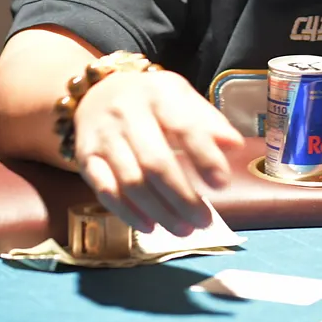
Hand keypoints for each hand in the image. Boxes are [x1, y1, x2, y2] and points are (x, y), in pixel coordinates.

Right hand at [74, 68, 243, 236]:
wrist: (98, 92)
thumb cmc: (151, 101)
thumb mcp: (181, 98)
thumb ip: (209, 122)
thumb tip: (236, 146)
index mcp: (159, 94)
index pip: (184, 127)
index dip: (204, 157)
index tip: (222, 184)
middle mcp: (127, 113)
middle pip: (156, 162)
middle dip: (182, 197)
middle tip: (204, 221)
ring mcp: (104, 136)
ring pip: (131, 181)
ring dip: (159, 211)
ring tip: (183, 229)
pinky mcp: (86, 157)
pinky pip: (104, 190)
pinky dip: (127, 213)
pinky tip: (149, 226)